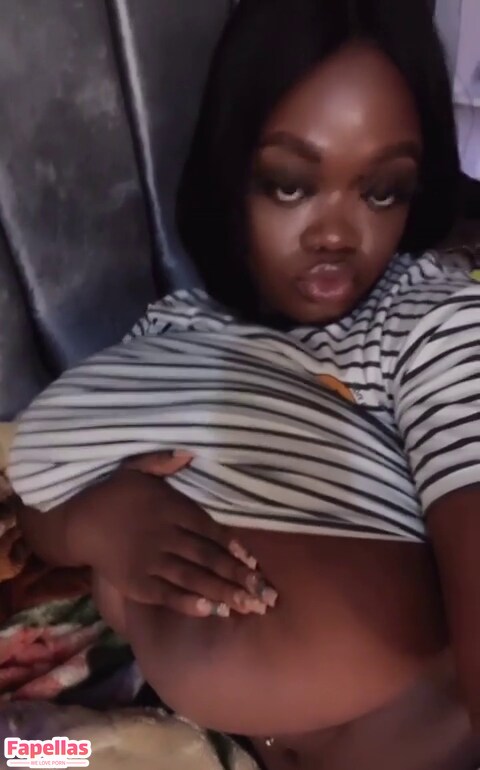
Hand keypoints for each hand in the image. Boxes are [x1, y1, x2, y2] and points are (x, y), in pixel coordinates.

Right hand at [66, 451, 276, 616]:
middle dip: (239, 578)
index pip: (210, 530)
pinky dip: (190, 603)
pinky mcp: (137, 583)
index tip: (255, 563)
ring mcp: (150, 562)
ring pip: (194, 579)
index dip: (234, 548)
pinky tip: (212, 610)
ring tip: (249, 607)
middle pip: (208, 558)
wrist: (78, 520)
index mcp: (171, 509)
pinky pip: (168, 594)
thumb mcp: (138, 468)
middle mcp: (165, 537)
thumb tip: (190, 452)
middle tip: (266, 595)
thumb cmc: (114, 493)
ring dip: (223, 593)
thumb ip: (165, 462)